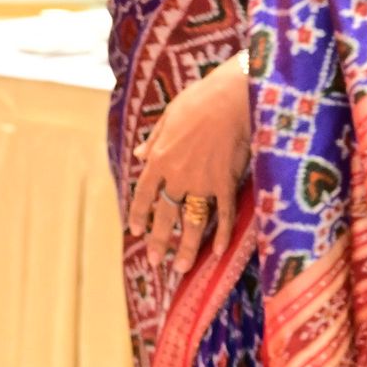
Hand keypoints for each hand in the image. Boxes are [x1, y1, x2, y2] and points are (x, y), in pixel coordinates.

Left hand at [127, 56, 252, 276]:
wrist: (231, 99)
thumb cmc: (200, 100)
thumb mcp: (169, 116)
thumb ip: (154, 140)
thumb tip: (138, 155)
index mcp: (160, 158)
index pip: (144, 193)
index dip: (139, 213)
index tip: (135, 230)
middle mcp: (178, 176)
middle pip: (165, 214)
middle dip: (159, 239)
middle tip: (154, 260)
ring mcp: (203, 182)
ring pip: (193, 222)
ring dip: (187, 247)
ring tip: (181, 267)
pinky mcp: (226, 183)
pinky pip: (224, 214)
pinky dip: (222, 234)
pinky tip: (218, 252)